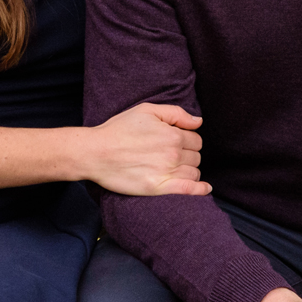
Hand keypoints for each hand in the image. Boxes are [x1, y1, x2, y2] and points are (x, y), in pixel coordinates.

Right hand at [82, 104, 209, 196]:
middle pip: (196, 156)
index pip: (196, 139)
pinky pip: (189, 190)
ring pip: (193, 172)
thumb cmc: (118, 130)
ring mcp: (167, 172)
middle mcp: (173, 154)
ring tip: (175, 168)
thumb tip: (199, 121)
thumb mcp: (145, 110)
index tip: (176, 142)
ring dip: (189, 170)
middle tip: (171, 154)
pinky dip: (200, 189)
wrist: (96, 152)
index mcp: (172, 134)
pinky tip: (205, 188)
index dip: (188, 140)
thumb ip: (175, 113)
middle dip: (188, 155)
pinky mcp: (159, 188)